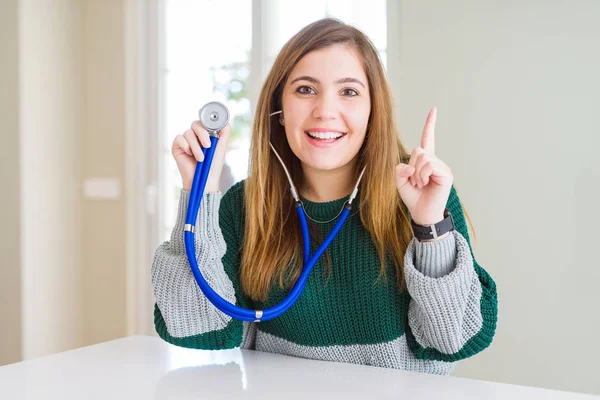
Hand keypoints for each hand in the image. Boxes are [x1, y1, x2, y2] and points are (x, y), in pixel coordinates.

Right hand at [172, 120, 230, 191]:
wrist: (204, 180)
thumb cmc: (213, 166)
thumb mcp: (221, 148)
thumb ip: (224, 133)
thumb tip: (225, 121)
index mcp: (206, 134)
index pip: (205, 122)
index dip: (208, 123)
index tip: (213, 131)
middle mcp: (195, 136)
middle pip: (196, 124)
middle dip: (203, 134)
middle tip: (208, 146)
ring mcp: (186, 141)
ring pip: (188, 133)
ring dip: (196, 146)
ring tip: (200, 158)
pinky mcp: (177, 147)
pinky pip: (179, 138)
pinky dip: (185, 146)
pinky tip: (189, 155)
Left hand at [395, 107, 452, 225]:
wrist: (422, 214)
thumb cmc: (413, 198)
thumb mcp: (400, 181)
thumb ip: (399, 169)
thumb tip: (412, 164)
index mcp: (425, 161)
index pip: (427, 138)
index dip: (430, 124)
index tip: (434, 109)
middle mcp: (435, 161)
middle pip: (418, 150)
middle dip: (411, 166)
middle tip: (416, 182)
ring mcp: (442, 167)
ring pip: (423, 157)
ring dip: (417, 173)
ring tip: (421, 184)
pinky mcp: (446, 173)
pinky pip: (429, 166)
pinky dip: (422, 175)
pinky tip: (426, 184)